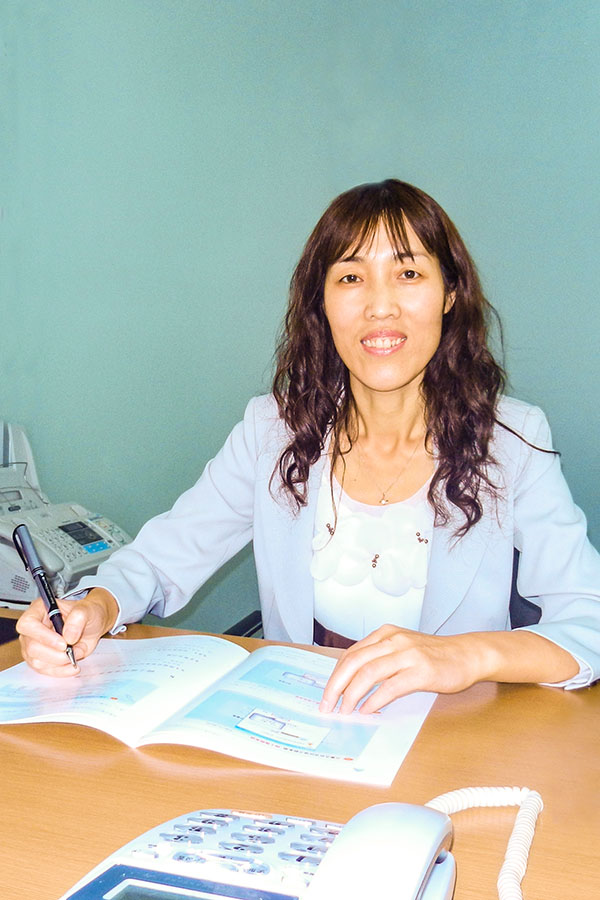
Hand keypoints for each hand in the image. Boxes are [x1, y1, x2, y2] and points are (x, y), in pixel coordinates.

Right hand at [16, 588, 118, 676]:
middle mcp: (33, 628)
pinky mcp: (41, 658)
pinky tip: (72, 666)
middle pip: (32, 647)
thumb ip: (78, 619)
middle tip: (73, 651)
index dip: (43, 636)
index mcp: (39, 610)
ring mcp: (34, 645)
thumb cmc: (86, 613)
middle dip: (56, 654)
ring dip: (60, 663)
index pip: (28, 624)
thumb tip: (68, 637)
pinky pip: (45, 670)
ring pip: (37, 662)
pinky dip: (60, 671)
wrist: (92, 625)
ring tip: (77, 652)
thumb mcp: (87, 610)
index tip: (63, 644)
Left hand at [319, 625, 480, 713]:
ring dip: (352, 694)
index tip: (327, 695)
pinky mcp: (421, 671)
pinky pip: (391, 687)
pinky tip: (368, 710)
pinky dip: (375, 700)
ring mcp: (408, 654)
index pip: (351, 654)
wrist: (467, 654)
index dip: (335, 676)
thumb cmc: (433, 655)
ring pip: (369, 673)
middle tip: (327, 705)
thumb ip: (380, 658)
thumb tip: (352, 683)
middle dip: (336, 686)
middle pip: (354, 662)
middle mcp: (394, 640)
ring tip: (345, 711)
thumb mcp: (402, 648)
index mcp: (385, 634)